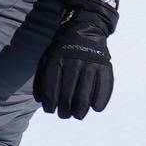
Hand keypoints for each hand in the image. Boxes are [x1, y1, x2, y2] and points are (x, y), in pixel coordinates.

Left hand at [33, 0, 116, 119]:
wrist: (84, 30)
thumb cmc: (62, 50)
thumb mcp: (47, 59)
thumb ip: (42, 79)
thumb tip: (41, 101)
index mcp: (56, 60)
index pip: (51, 87)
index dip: (50, 102)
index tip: (51, 110)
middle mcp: (73, 62)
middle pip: (68, 92)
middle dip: (66, 108)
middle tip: (66, 115)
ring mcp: (90, 63)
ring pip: (85, 91)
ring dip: (82, 107)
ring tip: (79, 115)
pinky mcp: (104, 64)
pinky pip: (104, 84)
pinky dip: (101, 98)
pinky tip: (97, 108)